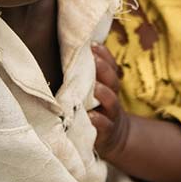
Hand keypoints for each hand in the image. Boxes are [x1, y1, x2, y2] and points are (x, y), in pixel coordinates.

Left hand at [88, 44, 130, 160]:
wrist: (114, 137)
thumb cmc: (97, 108)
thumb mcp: (95, 89)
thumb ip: (86, 74)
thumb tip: (67, 49)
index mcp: (109, 83)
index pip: (111, 65)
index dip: (104, 55)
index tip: (92, 44)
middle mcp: (112, 96)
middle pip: (113, 79)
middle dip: (104, 68)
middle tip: (93, 58)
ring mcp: (111, 114)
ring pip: (111, 101)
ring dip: (103, 92)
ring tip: (95, 86)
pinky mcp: (107, 131)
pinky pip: (104, 125)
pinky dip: (98, 120)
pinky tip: (91, 116)